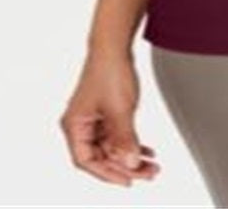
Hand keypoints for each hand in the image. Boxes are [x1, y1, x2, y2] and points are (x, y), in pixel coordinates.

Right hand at [60, 49, 159, 185]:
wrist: (115, 47)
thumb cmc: (109, 71)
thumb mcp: (120, 109)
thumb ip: (124, 139)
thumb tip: (130, 163)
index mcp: (74, 126)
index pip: (86, 160)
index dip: (107, 174)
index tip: (128, 181)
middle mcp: (81, 125)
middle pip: (101, 157)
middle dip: (126, 167)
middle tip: (149, 173)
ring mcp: (94, 120)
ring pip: (111, 149)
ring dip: (132, 157)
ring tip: (153, 166)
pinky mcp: (106, 114)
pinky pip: (117, 137)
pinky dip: (132, 144)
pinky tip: (146, 151)